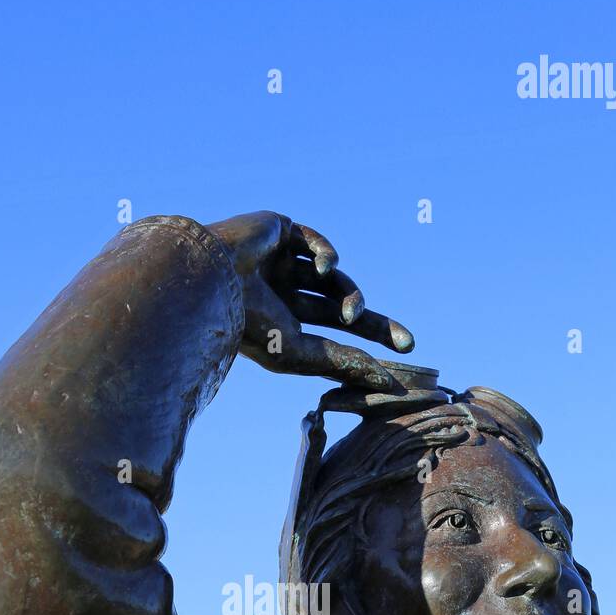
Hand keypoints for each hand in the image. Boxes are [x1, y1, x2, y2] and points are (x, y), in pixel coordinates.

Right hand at [207, 211, 413, 389]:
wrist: (207, 281)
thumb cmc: (247, 326)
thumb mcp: (298, 352)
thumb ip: (340, 363)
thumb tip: (386, 383)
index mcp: (279, 325)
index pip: (330, 338)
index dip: (362, 350)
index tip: (396, 367)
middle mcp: (280, 294)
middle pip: (339, 308)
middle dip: (373, 325)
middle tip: (408, 344)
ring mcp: (279, 262)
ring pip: (332, 279)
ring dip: (350, 297)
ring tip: (350, 314)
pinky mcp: (278, 231)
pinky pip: (316, 243)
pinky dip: (328, 257)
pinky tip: (326, 270)